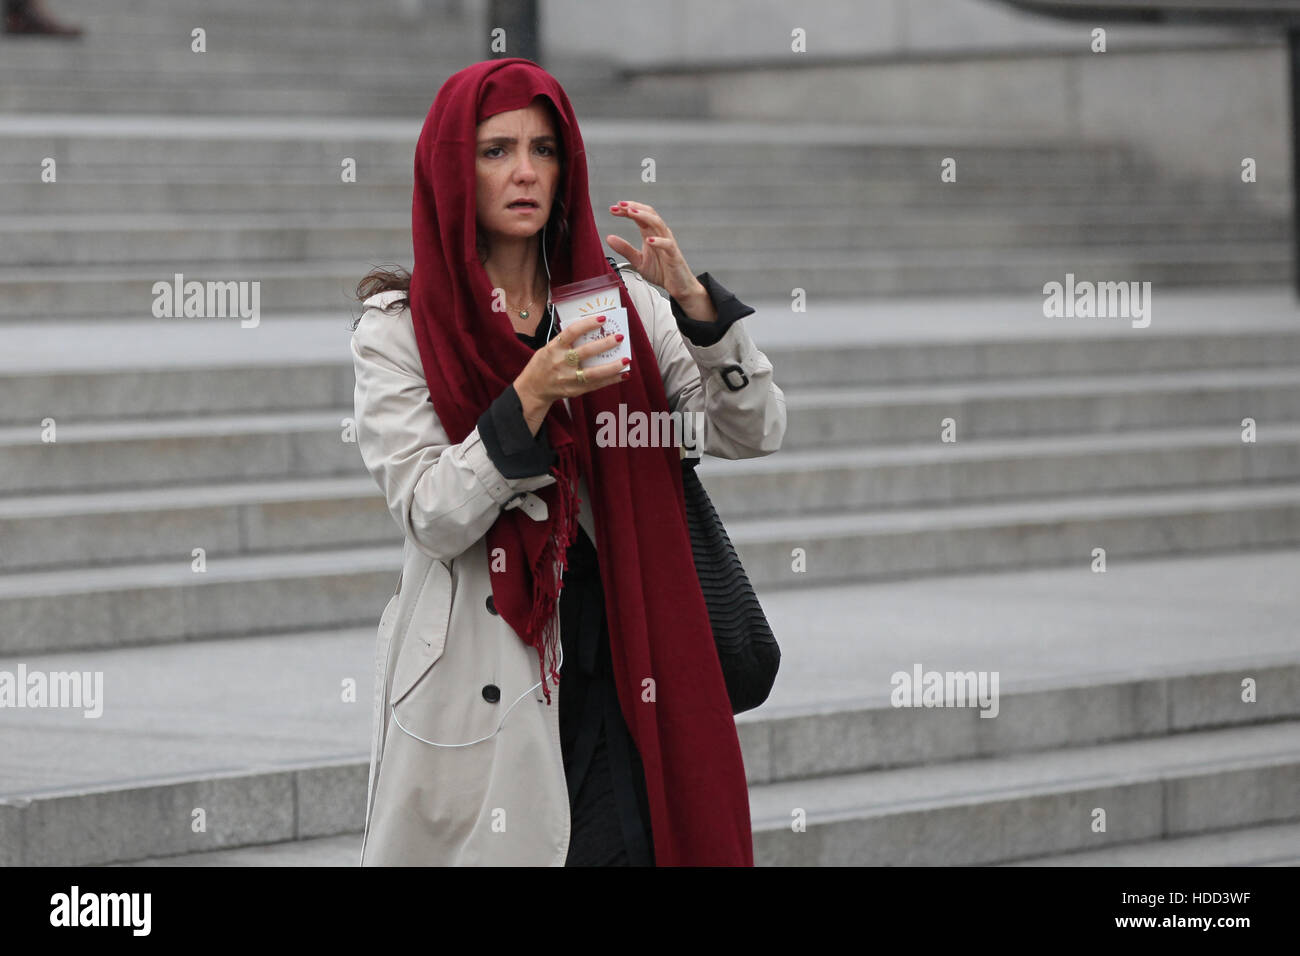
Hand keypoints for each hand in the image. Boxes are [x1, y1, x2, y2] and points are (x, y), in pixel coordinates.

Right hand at [514, 315, 630, 427]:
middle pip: (585, 352)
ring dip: (611, 367)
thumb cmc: (542, 365)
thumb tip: (591, 332)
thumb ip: (566, 342)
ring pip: (593, 373)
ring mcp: (568, 378)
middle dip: (604, 344)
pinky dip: (611, 380)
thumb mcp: (548, 349)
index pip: (571, 332)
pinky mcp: (575, 390)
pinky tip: (622, 374)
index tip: (602, 319)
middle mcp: (561, 363)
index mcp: (554, 348)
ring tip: (626, 360)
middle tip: (619, 337)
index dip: (587, 324)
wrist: (532, 389)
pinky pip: (596, 385)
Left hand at [606, 201, 705, 303]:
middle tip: (619, 205)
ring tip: (632, 213)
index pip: (639, 216)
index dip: (626, 211)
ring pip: (658, 223)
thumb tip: (609, 238)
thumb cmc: (661, 271)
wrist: (677, 285)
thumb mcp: (638, 260)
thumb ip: (625, 249)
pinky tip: (649, 240)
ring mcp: (668, 242)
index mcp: (650, 233)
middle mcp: (659, 234)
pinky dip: (658, 241)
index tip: (613, 209)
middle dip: (634, 207)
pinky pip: (668, 244)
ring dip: (644, 216)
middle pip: (649, 213)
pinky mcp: (674, 254)